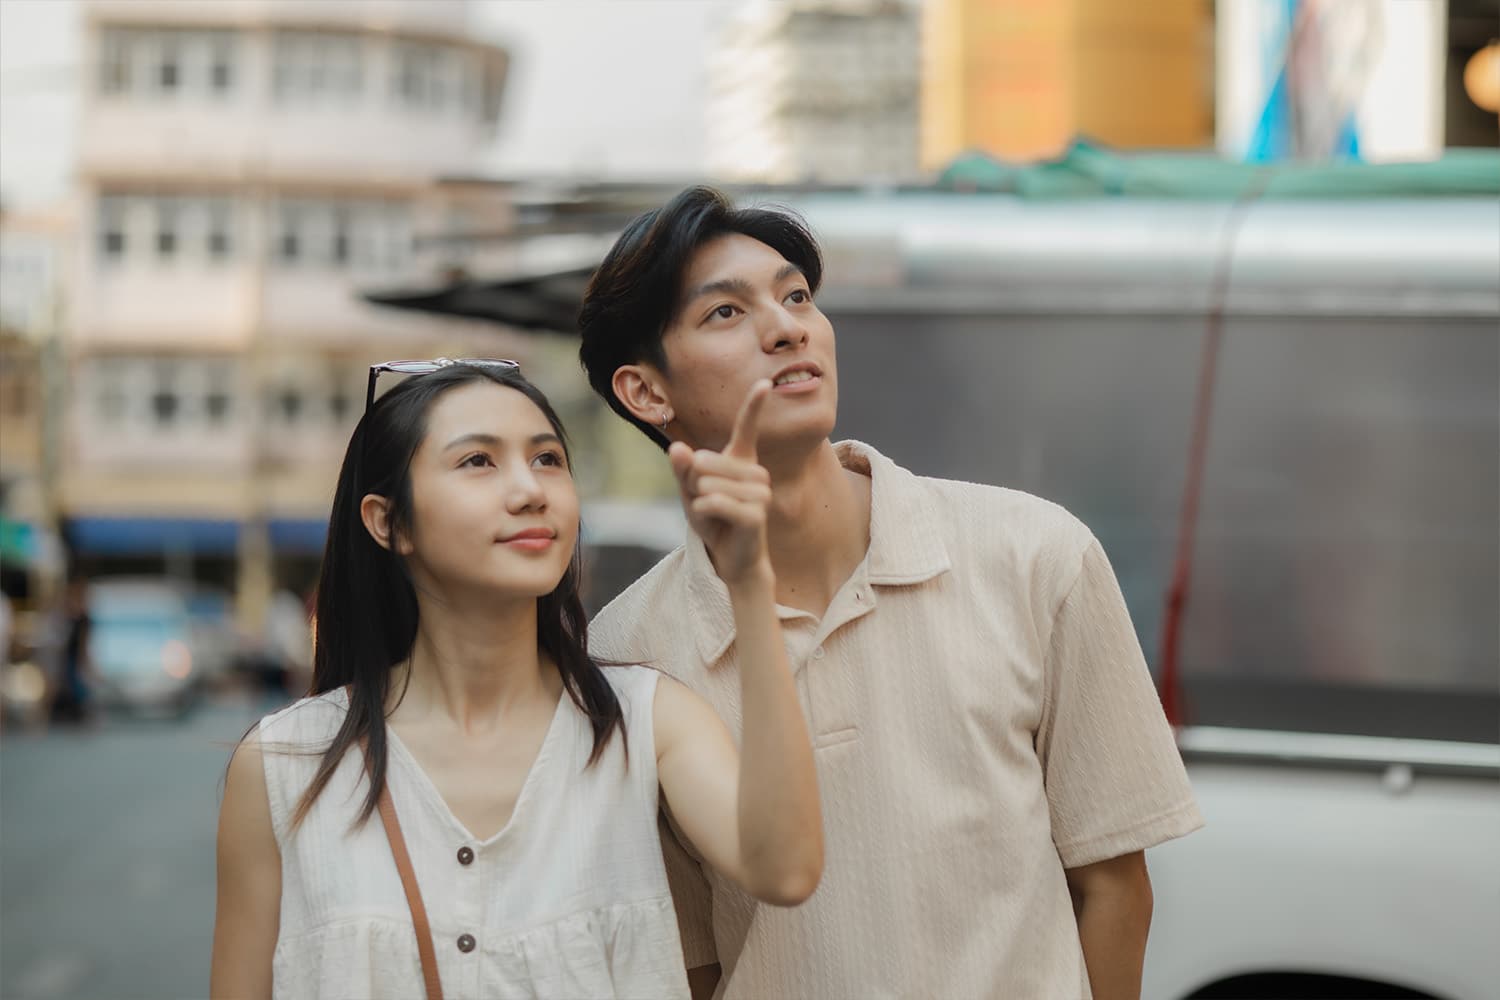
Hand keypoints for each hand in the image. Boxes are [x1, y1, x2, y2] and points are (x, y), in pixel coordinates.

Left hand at [669, 380, 773, 586]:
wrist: (730, 557)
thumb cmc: (713, 519)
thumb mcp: (690, 492)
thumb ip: (683, 470)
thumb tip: (677, 449)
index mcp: (741, 461)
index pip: (747, 428)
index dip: (754, 405)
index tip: (764, 383)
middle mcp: (755, 473)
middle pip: (706, 461)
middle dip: (693, 482)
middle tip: (702, 500)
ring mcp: (760, 494)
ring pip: (710, 483)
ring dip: (698, 498)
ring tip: (708, 512)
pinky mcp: (755, 515)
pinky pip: (715, 502)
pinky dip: (702, 509)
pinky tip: (708, 517)